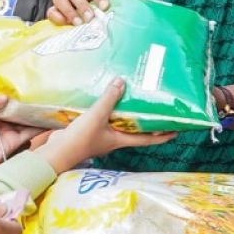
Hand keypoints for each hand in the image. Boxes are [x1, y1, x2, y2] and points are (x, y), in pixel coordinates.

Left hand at [0, 94, 44, 182]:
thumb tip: (5, 97)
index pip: (6, 101)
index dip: (16, 95)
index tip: (28, 87)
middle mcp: (3, 120)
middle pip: (19, 110)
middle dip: (29, 104)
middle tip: (43, 94)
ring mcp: (11, 130)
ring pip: (27, 120)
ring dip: (37, 114)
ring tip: (51, 106)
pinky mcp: (17, 141)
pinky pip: (30, 132)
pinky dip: (40, 127)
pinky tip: (50, 121)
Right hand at [38, 78, 175, 172]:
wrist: (57, 151)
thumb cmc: (80, 139)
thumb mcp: (97, 116)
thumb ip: (109, 99)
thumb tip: (122, 82)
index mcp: (120, 140)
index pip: (147, 139)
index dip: (162, 135)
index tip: (177, 130)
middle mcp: (114, 139)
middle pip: (135, 130)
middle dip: (147, 122)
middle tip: (157, 108)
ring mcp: (101, 135)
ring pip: (119, 123)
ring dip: (127, 114)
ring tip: (134, 99)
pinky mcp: (89, 130)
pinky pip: (103, 119)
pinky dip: (108, 110)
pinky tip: (106, 100)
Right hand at [46, 0, 109, 25]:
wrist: (82, 8)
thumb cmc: (95, 6)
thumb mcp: (101, 2)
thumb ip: (105, 6)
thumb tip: (116, 14)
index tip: (104, 7)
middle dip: (82, 5)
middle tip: (90, 17)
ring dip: (69, 11)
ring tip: (78, 23)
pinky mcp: (54, 9)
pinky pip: (51, 11)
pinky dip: (56, 17)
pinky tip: (64, 23)